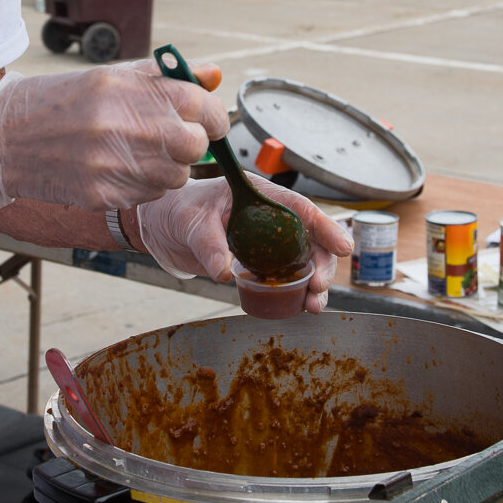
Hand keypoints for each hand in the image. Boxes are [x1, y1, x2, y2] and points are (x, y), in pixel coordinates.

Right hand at [0, 61, 226, 211]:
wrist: (4, 138)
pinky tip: (118, 168)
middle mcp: (119, 124)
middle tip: (173, 138)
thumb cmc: (58, 102)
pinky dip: (143, 185)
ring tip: (136, 152)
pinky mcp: (102, 194)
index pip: (199, 104)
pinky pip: (148, 195)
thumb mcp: (109, 77)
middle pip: (194, 144)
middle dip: (192, 143)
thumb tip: (213, 75)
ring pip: (175, 175)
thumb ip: (165, 78)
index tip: (209, 119)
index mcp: (124, 88)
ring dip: (167, 167)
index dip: (213, 114)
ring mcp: (111, 163)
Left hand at [133, 177, 352, 312]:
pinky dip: (295, 292)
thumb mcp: (190, 222)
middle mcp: (270, 217)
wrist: (160, 225)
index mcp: (259, 195)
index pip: (299, 208)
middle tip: (319, 288)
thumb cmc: (177, 210)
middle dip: (322, 264)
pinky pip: (284, 277)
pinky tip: (299, 306)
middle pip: (310, 238)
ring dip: (313, 283)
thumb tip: (224, 273)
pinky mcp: (258, 262)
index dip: (325, 226)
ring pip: (302, 261)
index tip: (343, 246)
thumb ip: (209, 245)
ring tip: (313, 306)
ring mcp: (266, 241)